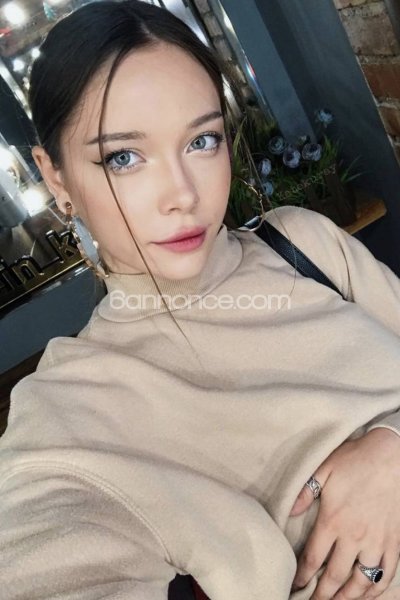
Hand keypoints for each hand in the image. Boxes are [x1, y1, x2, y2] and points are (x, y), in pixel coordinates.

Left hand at [289, 428, 399, 598]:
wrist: (392, 456)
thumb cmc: (355, 460)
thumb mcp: (324, 469)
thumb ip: (305, 492)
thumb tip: (289, 513)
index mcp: (333, 520)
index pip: (313, 559)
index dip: (302, 576)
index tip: (295, 586)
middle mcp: (354, 537)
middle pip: (335, 577)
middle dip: (322, 595)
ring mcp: (376, 542)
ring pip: (361, 582)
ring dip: (347, 597)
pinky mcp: (394, 542)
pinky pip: (386, 575)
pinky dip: (376, 591)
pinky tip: (367, 595)